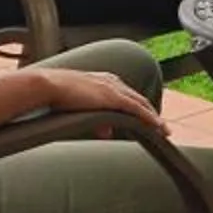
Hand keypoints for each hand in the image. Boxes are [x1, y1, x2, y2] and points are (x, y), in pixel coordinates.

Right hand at [24, 67, 159, 130]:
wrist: (49, 86)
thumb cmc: (57, 96)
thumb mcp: (80, 108)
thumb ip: (96, 121)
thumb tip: (107, 132)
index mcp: (104, 80)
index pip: (128, 95)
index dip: (139, 107)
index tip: (148, 118)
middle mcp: (113, 82)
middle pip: (139, 99)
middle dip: (151, 113)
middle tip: (161, 127)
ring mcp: (114, 89)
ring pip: (142, 105)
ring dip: (154, 118)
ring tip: (163, 130)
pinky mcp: (114, 98)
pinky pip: (137, 110)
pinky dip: (149, 119)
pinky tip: (158, 127)